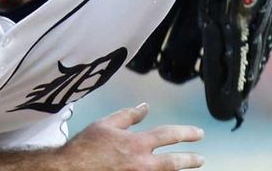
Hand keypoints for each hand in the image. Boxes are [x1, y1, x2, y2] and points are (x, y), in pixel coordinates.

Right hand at [57, 103, 204, 170]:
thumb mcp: (105, 124)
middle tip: (200, 158)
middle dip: (190, 159)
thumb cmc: (85, 146)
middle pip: (174, 162)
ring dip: (176, 170)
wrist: (70, 169)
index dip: (186, 133)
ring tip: (185, 167)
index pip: (169, 135)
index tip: (198, 133)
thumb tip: (144, 107)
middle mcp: (141, 164)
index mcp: (136, 143)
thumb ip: (128, 116)